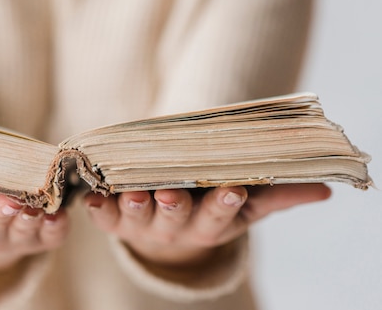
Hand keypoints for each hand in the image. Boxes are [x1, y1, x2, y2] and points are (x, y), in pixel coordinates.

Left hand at [84, 184, 330, 267]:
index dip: (225, 205)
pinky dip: (97, 211)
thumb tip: (324, 189)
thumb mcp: (246, 205)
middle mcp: (176, 226)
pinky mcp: (115, 221)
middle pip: (177, 218)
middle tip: (173, 194)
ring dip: (135, 207)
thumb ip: (277, 195)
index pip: (220, 216)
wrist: (169, 227)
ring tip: (133, 193)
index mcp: (209, 223)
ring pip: (139, 218)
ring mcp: (143, 225)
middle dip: (176, 207)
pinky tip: (90, 201)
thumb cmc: (210, 207)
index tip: (232, 190)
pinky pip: (104, 219)